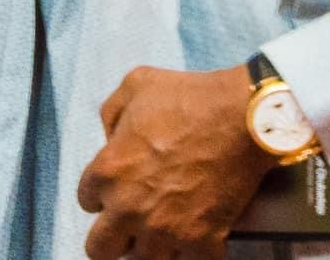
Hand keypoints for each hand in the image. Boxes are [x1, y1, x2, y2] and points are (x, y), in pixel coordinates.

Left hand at [75, 65, 272, 258]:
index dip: (101, 193)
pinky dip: (192, 256)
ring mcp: (166, 230)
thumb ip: (111, 115)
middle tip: (128, 226)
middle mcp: (129, 209)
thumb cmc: (188, 98)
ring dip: (150, 248)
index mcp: (108, 172)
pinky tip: (195, 242)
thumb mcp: (135, 85)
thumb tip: (112, 139)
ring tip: (162, 233)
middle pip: (100, 250)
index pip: (86, 200)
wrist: (243, 118)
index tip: (117, 188)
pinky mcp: (203, 242)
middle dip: (111, 238)